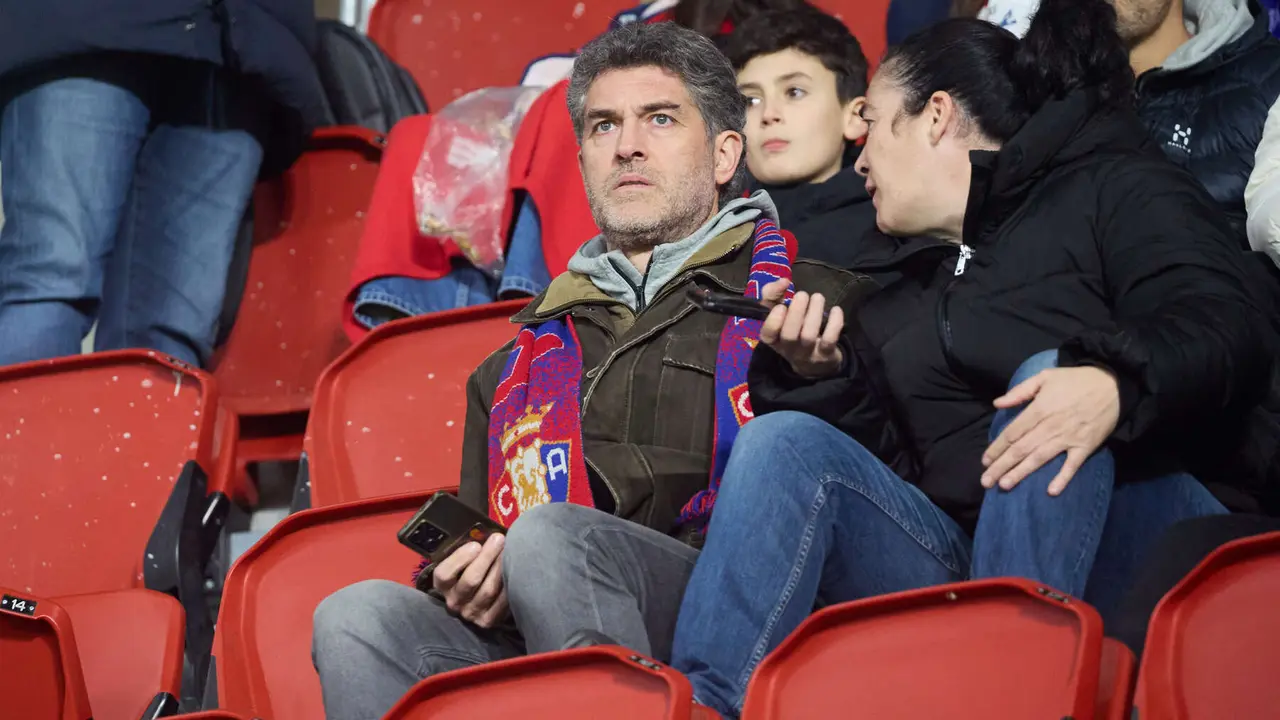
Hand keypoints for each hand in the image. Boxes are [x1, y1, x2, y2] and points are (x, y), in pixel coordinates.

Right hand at [431, 533, 508, 627]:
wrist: (480, 597)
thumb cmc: (473, 568)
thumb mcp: (463, 560)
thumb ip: (469, 548)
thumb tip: (487, 532)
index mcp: (442, 585)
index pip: (444, 574)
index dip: (459, 559)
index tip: (475, 544)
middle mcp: (454, 602)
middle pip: (470, 580)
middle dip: (487, 557)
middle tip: (499, 539)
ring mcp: (470, 613)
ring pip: (488, 590)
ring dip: (500, 568)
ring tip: (511, 551)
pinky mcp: (487, 621)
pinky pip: (501, 603)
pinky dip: (510, 586)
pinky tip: (516, 571)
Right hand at [758, 278, 844, 378]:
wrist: (814, 363)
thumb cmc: (794, 330)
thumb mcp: (779, 314)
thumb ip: (774, 294)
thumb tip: (783, 281)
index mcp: (774, 339)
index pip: (767, 335)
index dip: (773, 321)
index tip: (781, 306)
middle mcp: (788, 349)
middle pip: (789, 335)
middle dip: (796, 312)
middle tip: (802, 295)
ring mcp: (807, 354)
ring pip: (809, 336)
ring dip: (814, 313)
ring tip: (818, 297)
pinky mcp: (826, 355)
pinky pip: (829, 340)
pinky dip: (834, 323)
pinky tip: (836, 310)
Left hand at [981, 366, 1120, 494]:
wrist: (1114, 384)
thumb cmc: (1076, 380)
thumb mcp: (1045, 376)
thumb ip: (1020, 391)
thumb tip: (997, 403)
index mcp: (1038, 409)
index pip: (1011, 433)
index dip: (996, 448)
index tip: (985, 461)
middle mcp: (1050, 426)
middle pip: (1020, 449)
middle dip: (1001, 466)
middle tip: (986, 481)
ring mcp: (1068, 438)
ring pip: (1039, 458)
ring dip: (1021, 473)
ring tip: (1004, 485)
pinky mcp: (1085, 446)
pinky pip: (1072, 465)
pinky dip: (1062, 478)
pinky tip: (1051, 492)